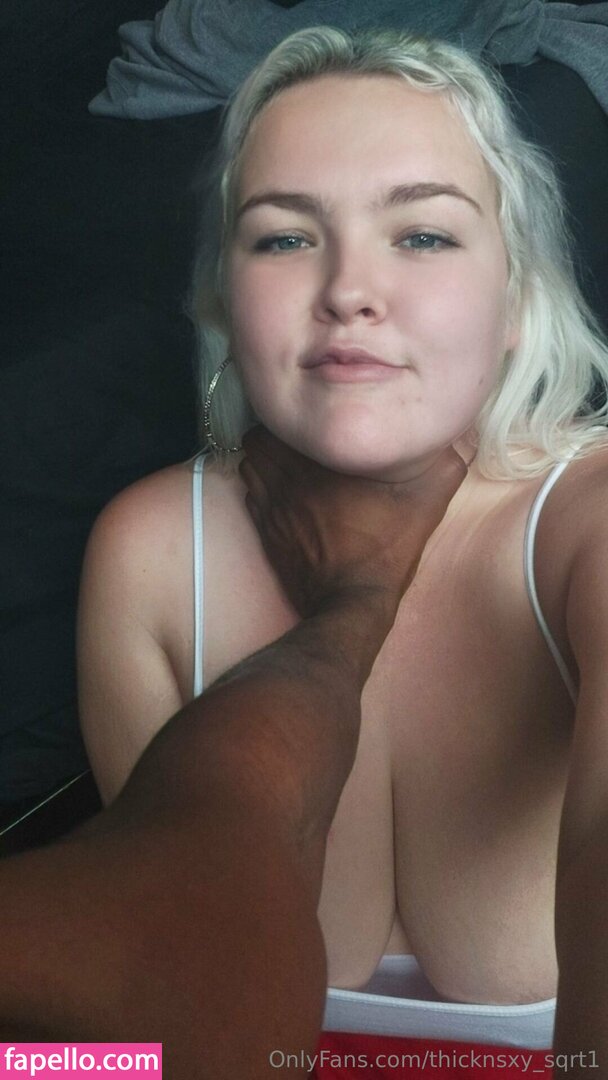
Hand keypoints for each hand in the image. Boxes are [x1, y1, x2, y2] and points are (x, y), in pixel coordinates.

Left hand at [239, 427, 466, 617]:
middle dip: (274, 435)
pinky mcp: (266, 532)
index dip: (295, 417)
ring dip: (263, 461)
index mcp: (320, 464)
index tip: (313, 419)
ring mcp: (271, 508)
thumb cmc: (384, 549)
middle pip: (257, 441)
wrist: (351, 602)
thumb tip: (460, 440)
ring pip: (249, 467)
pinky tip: (284, 494)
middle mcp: (286, 481)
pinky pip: (252, 497)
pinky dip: (261, 489)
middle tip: (297, 437)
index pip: (282, 423)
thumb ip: (443, 468)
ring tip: (286, 461)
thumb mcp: (425, 506)